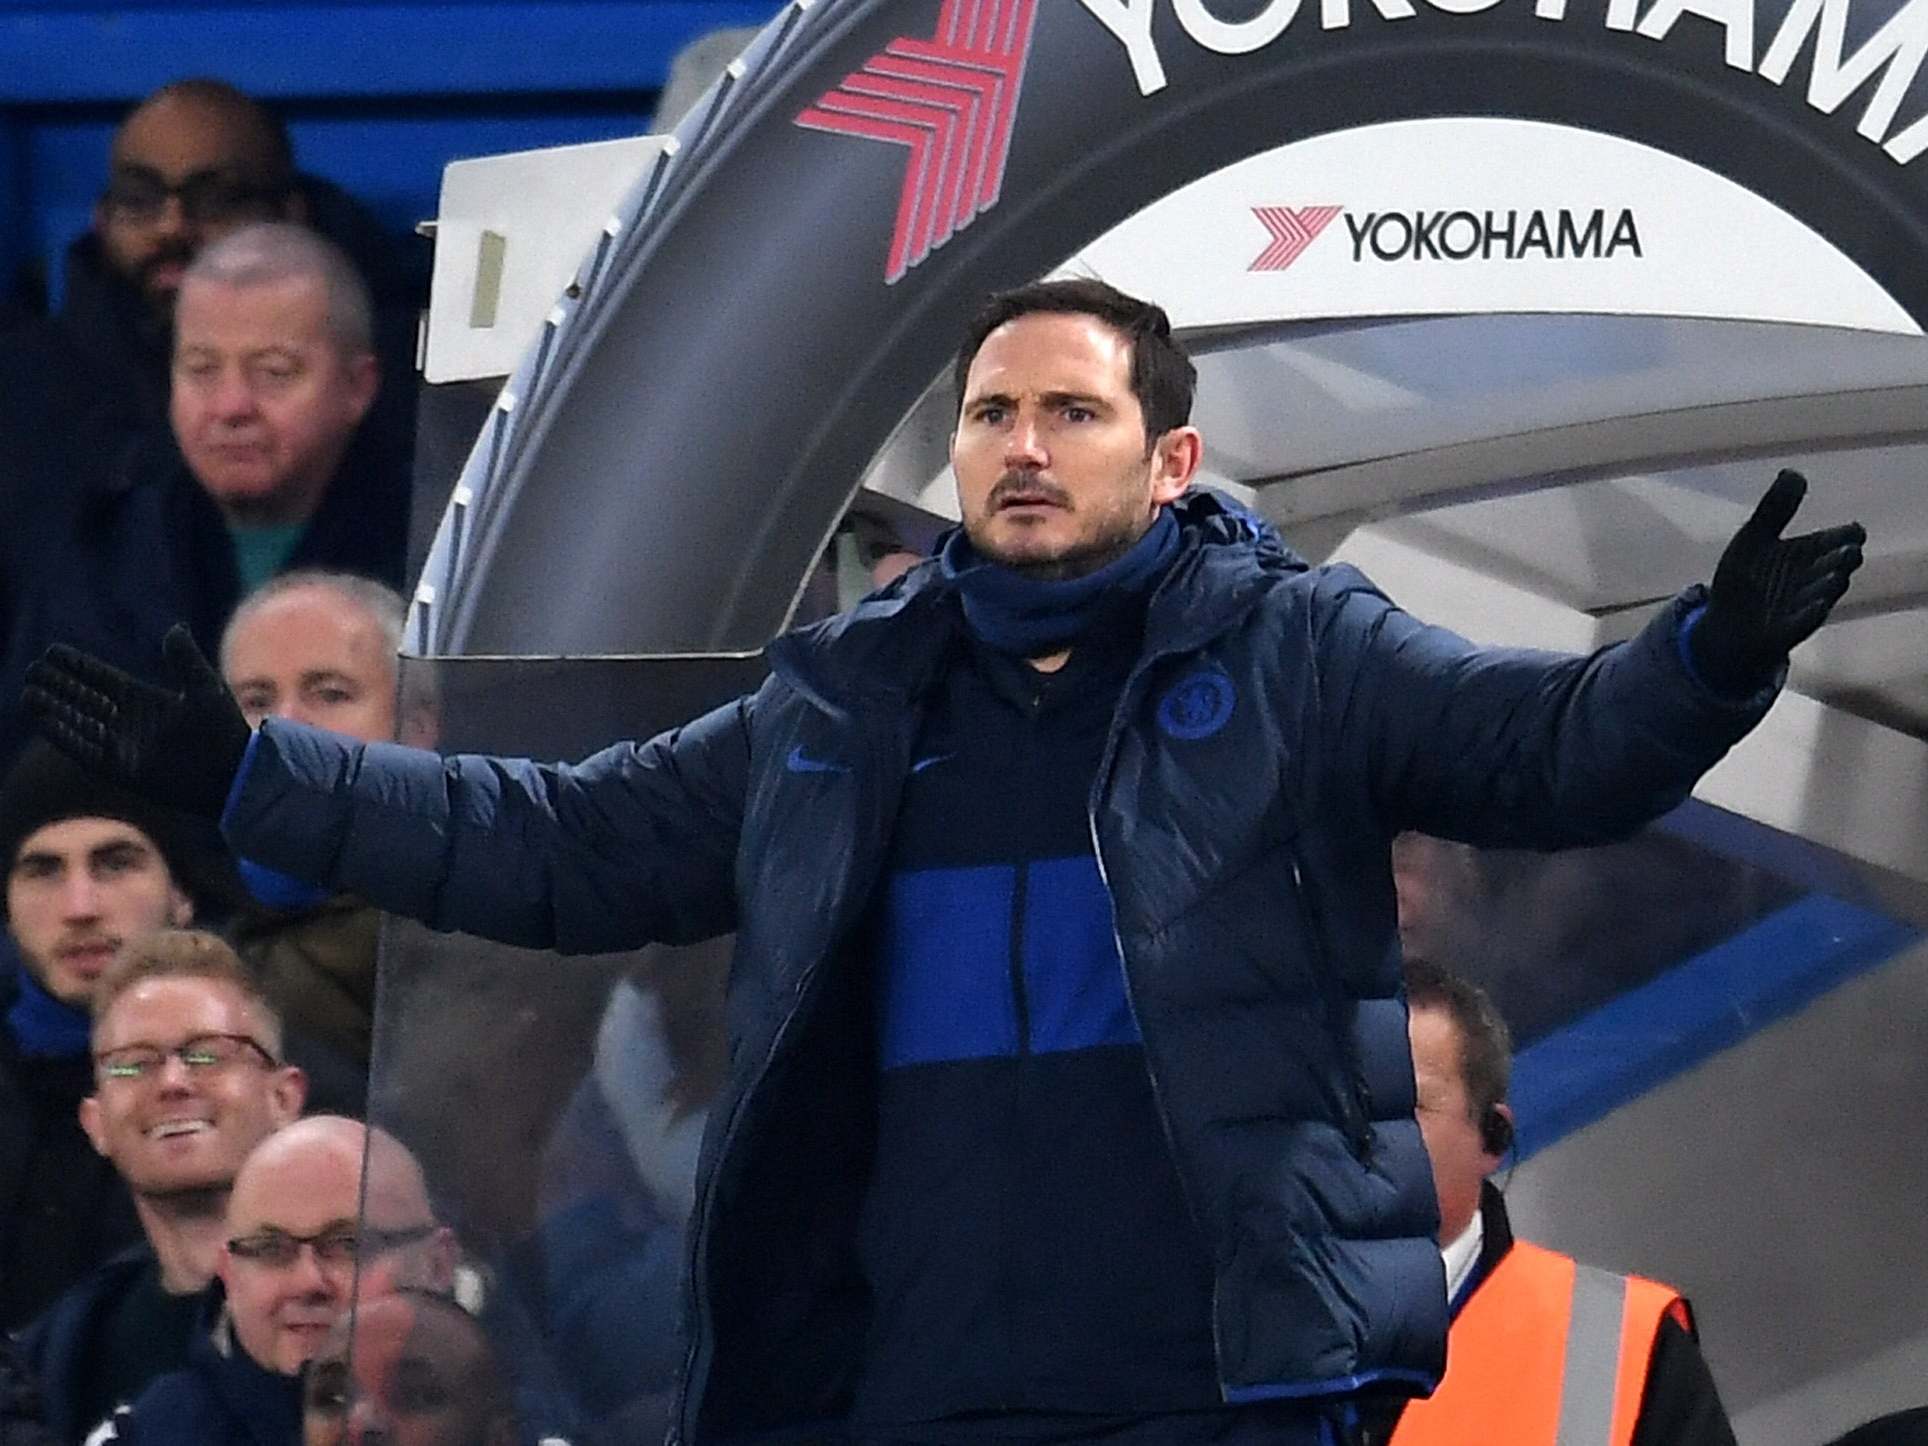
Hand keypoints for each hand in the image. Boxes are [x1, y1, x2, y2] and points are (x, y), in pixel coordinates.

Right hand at [23, 624, 253, 820]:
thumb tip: (174, 628)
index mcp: (146, 700)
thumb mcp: (204, 688)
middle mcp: (129, 722)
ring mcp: (123, 745)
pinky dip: (64, 735)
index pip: (102, 679)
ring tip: (28, 692)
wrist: (232, 773)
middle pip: (84, 699)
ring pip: (79, 722)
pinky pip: (84, 750)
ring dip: (54, 709)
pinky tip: (45, 720)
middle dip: (59, 685)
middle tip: (33, 668)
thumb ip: (185, 659)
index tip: (53, 651)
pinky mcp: (120, 769)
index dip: (79, 666)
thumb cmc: (224, 730)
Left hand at [1689, 469, 1865, 695]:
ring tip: (1834, 573)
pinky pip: (1805, 622)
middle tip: (1847, 550)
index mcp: (1810, 552)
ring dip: (1831, 583)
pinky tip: (1818, 605)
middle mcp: (1815, 577)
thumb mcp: (1754, 539)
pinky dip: (1811, 614)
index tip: (1852, 532)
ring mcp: (1805, 604)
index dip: (1849, 534)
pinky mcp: (1789, 630)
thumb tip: (1792, 471)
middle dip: (1845, 558)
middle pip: (1842, 564)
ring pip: (1827, 592)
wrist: (1726, 625)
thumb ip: (1774, 509)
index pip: (1843, 538)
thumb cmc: (1747, 578)